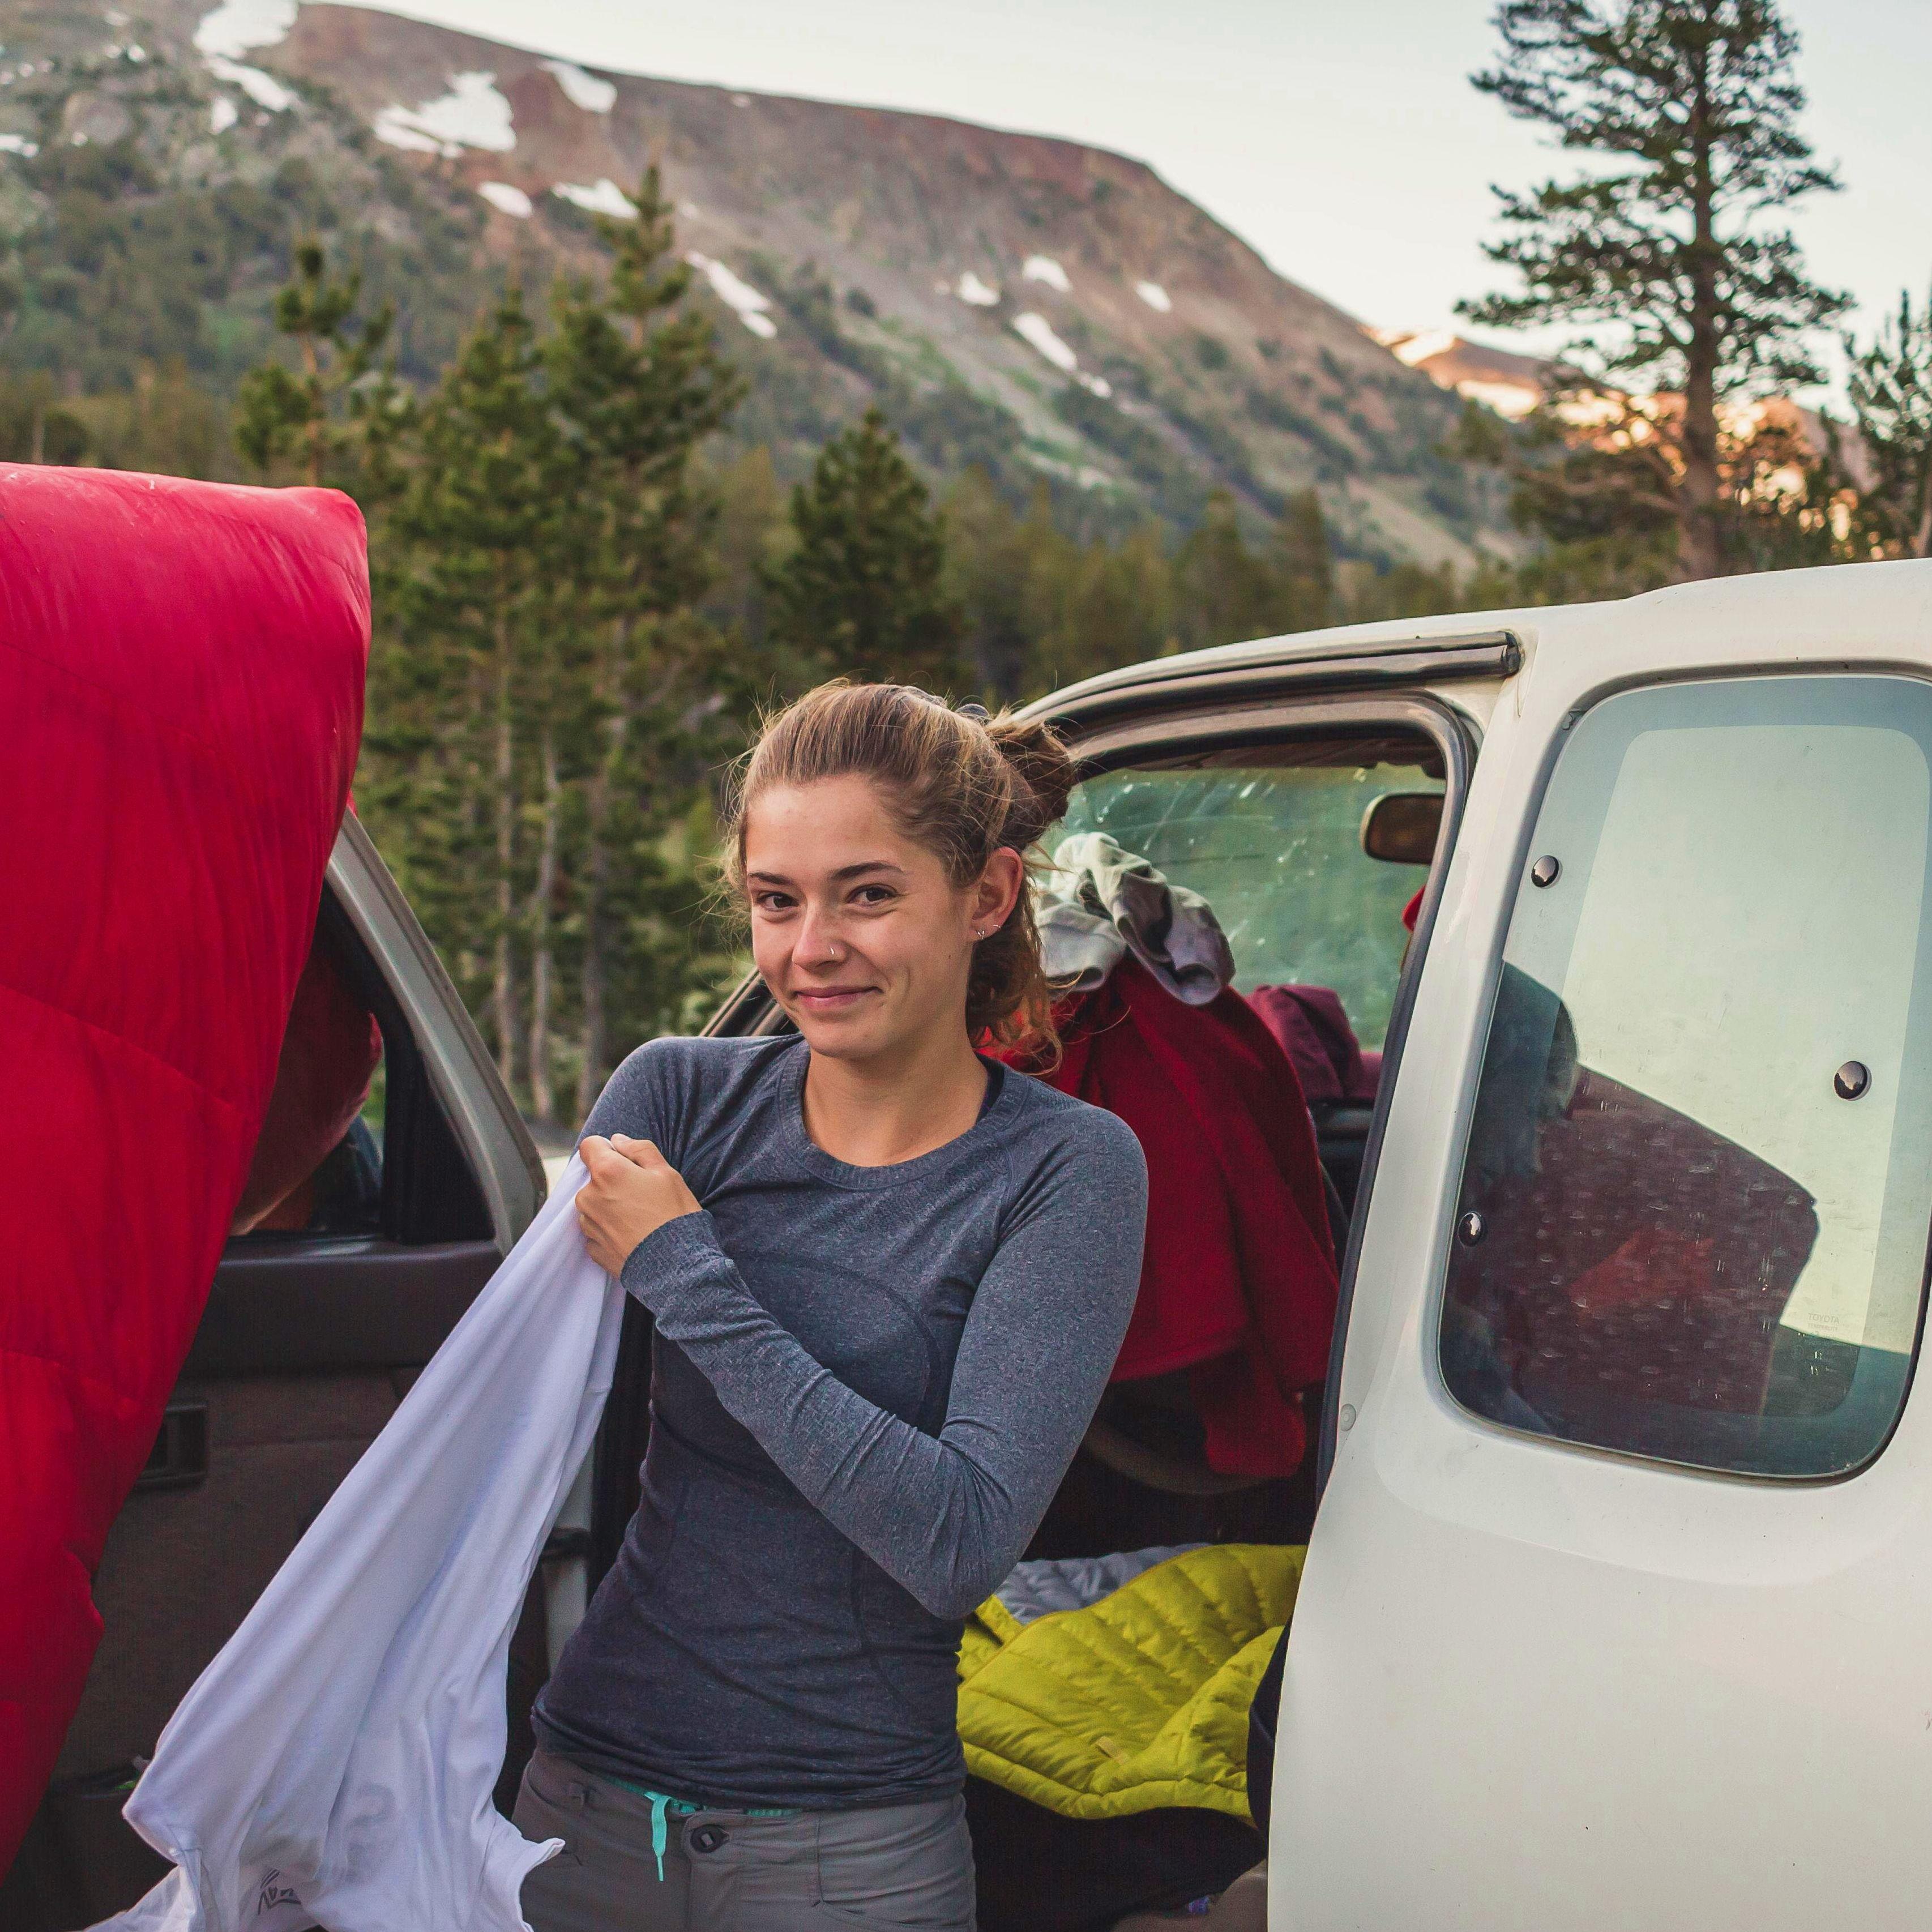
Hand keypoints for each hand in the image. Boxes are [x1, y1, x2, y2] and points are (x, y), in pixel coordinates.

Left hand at [575, 1134, 702, 1274]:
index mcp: (606, 1172)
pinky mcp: (592, 1248)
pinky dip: (610, 1229)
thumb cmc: (674, 1215)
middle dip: (612, 1181)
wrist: (676, 1267)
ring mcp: (588, 1225)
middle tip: (641, 1194)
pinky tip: (633, 1234)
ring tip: (639, 1218)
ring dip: (609, 1206)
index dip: (607, 1149)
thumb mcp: (666, 1173)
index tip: (625, 1160)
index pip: (590, 1146)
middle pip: (594, 1178)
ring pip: (594, 1204)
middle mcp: (588, 1197)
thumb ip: (639, 1150)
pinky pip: (597, 1230)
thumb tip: (617, 1141)